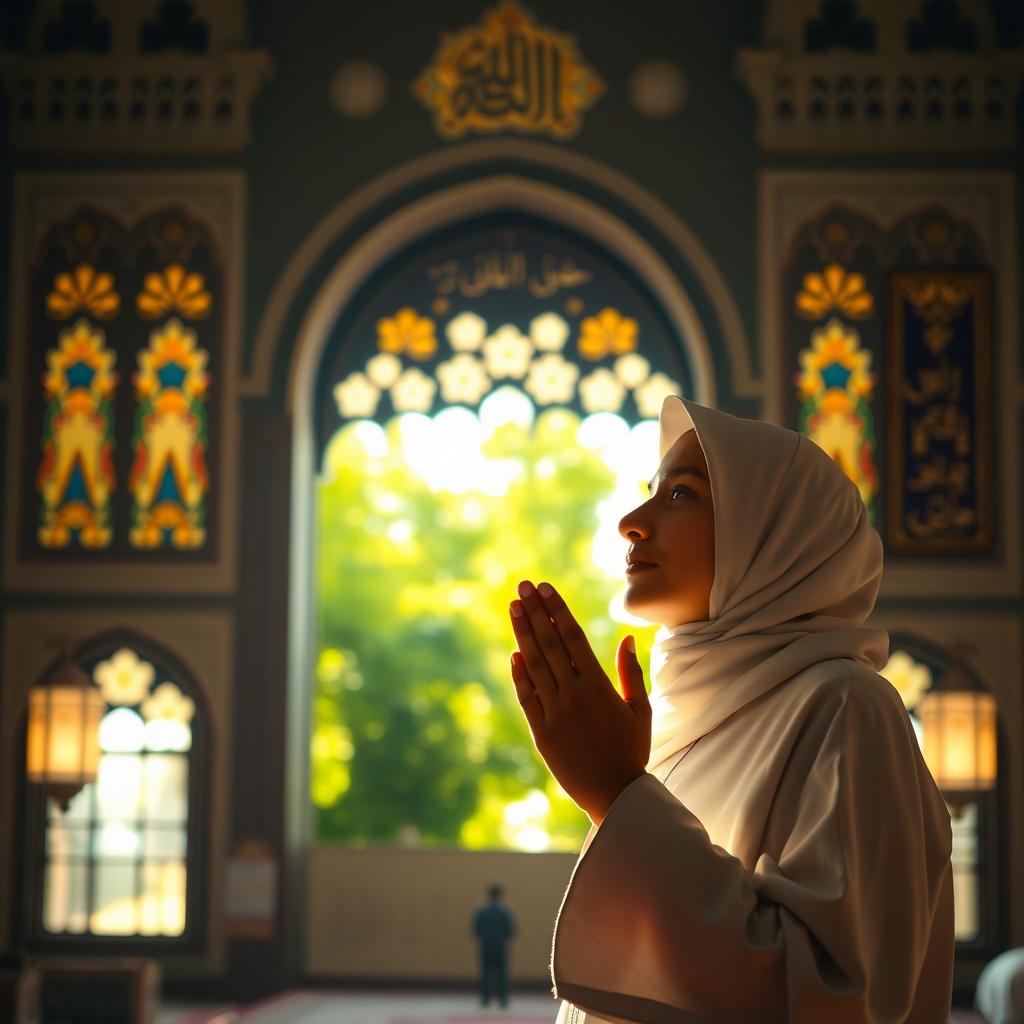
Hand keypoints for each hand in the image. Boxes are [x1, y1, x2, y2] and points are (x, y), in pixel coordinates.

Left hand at [508, 580, 650, 825]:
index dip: (557, 611)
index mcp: (599, 687)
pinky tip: (515, 652)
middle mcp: (574, 695)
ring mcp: (555, 713)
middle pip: (549, 644)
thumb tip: (627, 638)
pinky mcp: (540, 732)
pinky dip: (519, 674)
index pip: (573, 638)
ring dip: (522, 633)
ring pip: (534, 665)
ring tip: (513, 607)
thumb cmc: (631, 751)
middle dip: (535, 612)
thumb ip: (632, 672)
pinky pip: (526, 696)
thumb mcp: (640, 710)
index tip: (545, 588)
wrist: (614, 796)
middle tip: (522, 586)